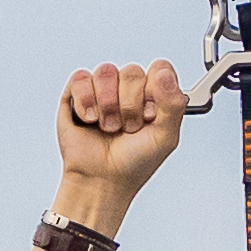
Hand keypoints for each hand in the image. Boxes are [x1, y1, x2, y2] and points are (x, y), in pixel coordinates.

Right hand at [55, 64, 189, 213]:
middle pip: (132, 71)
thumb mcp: (165, 137)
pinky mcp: (76, 94)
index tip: (151, 115)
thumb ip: (173, 103)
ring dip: (107, 106)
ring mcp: (103, 90)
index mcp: (154, 95)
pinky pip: (81, 78)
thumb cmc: (133, 163)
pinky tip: (89, 120)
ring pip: (106, 72)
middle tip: (127, 128)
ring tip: (107, 127)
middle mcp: (128, 89)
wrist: (101, 182)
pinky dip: (85, 101)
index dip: (155, 90)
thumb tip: (164, 73)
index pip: (160, 68)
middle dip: (130, 106)